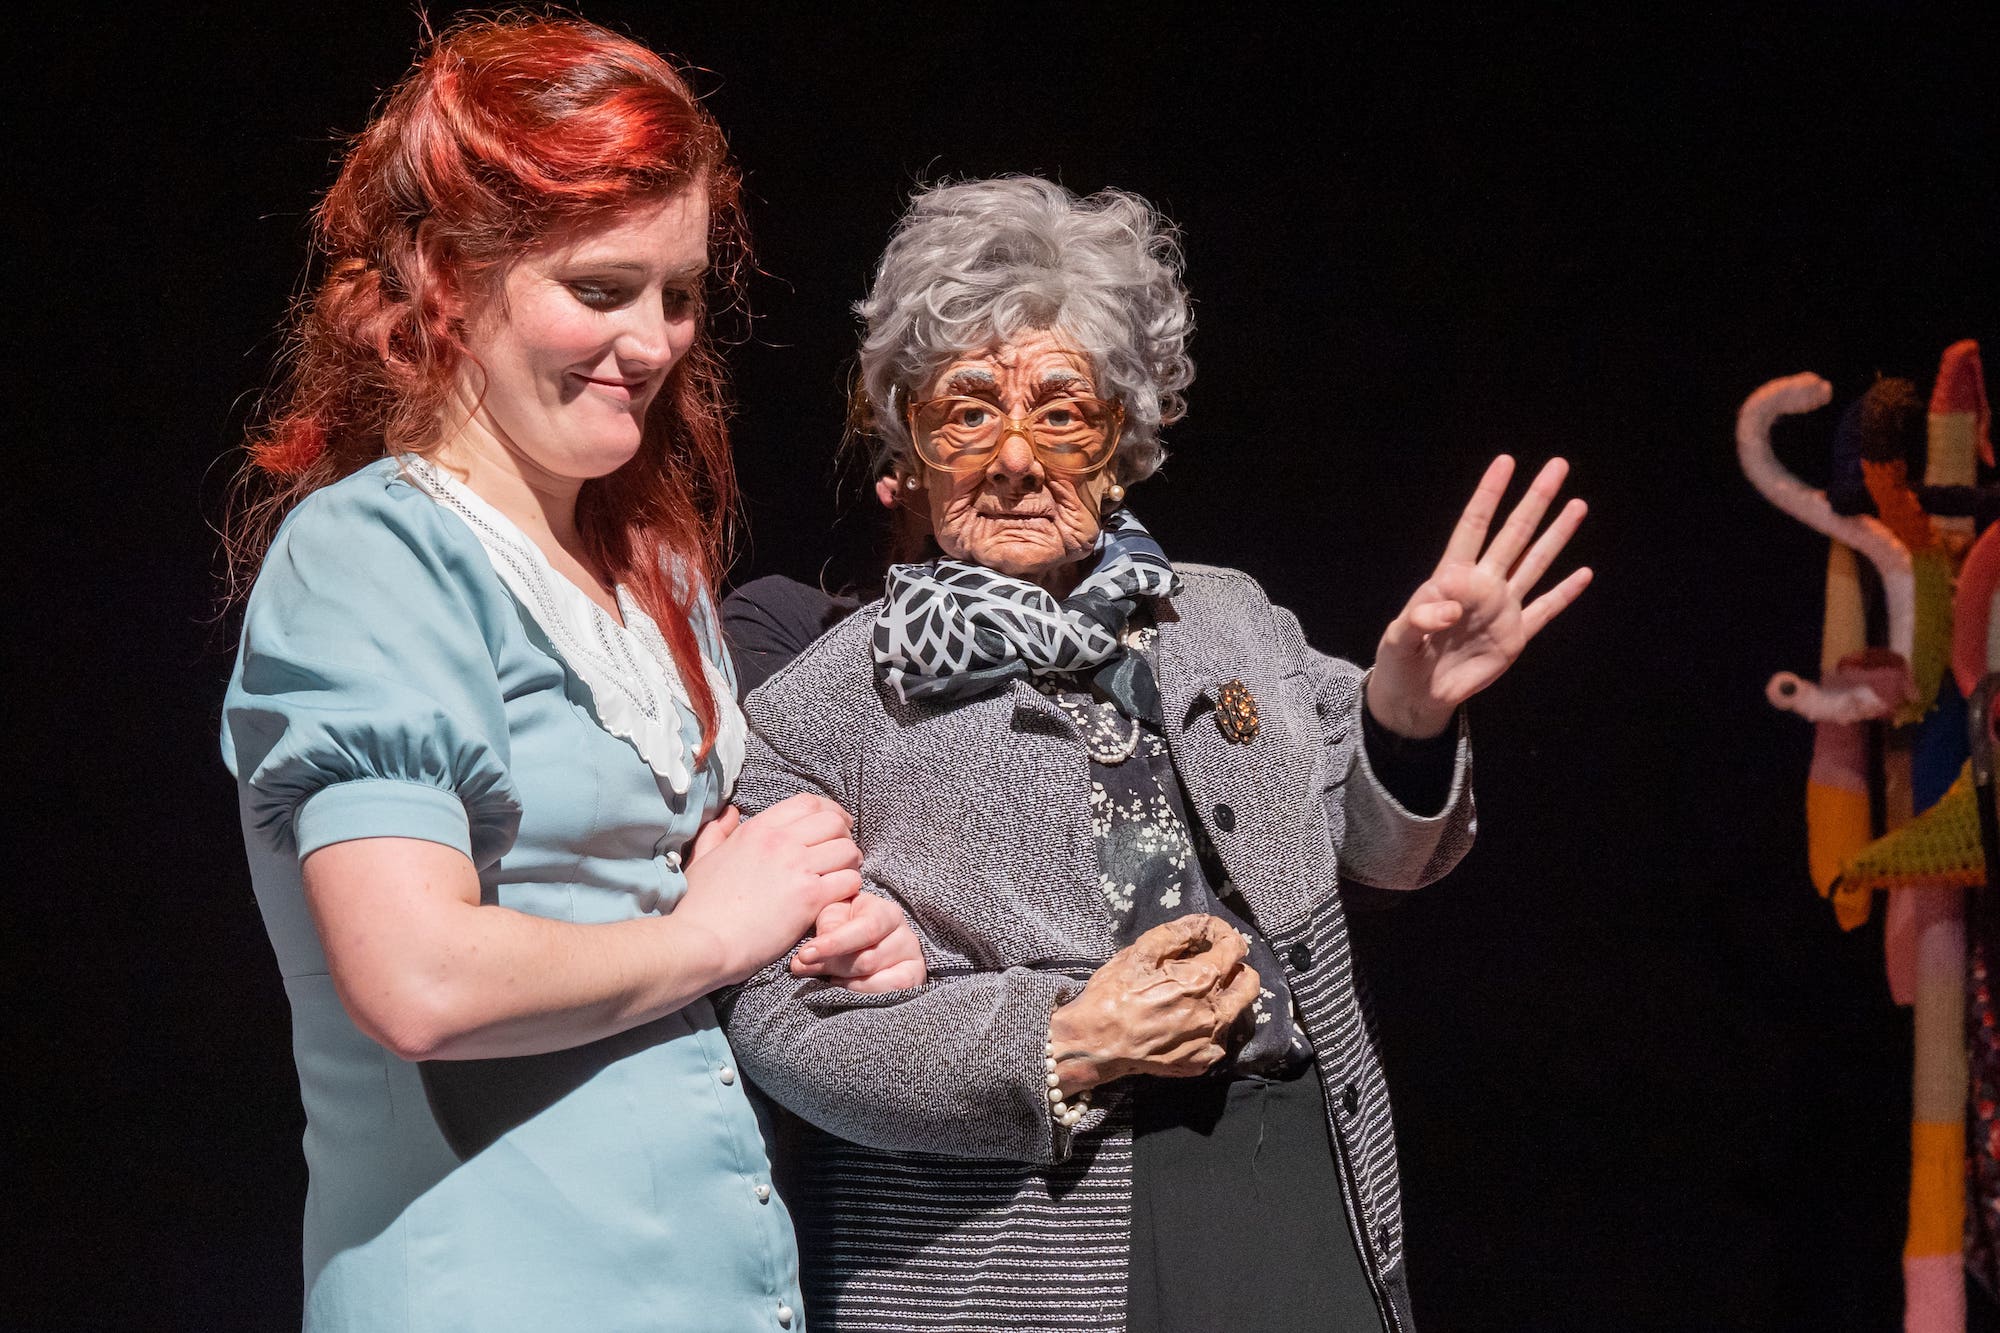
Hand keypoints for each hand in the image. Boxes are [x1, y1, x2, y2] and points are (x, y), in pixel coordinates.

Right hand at [673, 793, 862, 986]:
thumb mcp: (703, 858)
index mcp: (758, 828)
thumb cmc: (699, 906)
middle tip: (841, 857)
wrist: (701, 941)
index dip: (829, 812)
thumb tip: (730, 813)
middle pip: (834, 823)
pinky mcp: (809, 898)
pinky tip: (838, 899)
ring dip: (850, 864)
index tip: (836, 826)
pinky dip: (850, 889)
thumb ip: (717, 832)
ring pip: (848, 851)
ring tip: (842, 878)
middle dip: (844, 837)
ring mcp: (797, 868)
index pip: (808, 803)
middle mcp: (781, 841)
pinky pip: (849, 881)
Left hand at [791, 892, 927, 992]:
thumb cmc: (844, 927)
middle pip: (866, 960)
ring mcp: (913, 959)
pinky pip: (892, 992)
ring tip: (828, 976)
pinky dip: (864, 993)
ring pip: (873, 978)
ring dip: (843, 981)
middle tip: (805, 968)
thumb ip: (825, 927)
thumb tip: (809, 956)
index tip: (804, 955)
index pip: (865, 928)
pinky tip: (847, 986)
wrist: (865, 945)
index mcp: (885, 912)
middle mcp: (905, 934)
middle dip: (832, 966)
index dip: (834, 943)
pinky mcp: (914, 980)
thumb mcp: (831, 919)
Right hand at [1045, 916, 1262, 1096]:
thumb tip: (1204, 924)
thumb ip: (1177, 932)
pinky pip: (1217, 1040)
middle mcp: (1213, 1012)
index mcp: (1200, 979)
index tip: (1212, 936)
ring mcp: (1209, 1041)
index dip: (1225, 935)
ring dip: (1223, 999)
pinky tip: (1182, 1025)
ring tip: (1196, 998)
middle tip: (1215, 967)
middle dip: (1238, 969)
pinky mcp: (1201, 1062)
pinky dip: (1207, 1028)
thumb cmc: (1113, 994)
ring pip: (1236, 1013)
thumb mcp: (1139, 952)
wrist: (1096, 1045)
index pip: (1235, 948)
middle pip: (1250, 984)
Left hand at [1367, 455, 1591, 737]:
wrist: (1417, 697)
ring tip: (1577, 504)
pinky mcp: (1515, 638)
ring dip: (1557, 535)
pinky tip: (1585, 573)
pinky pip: (1545, 610)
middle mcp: (1482, 586)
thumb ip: (1419, 618)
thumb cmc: (1400, 661)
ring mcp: (1501, 610)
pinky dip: (1565, 593)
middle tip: (1558, 466)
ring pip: (1535, 563)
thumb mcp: (1398, 640)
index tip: (1505, 462)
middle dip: (1535, 500)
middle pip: (1514, 535)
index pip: (1473, 527)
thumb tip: (1450, 605)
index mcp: (1451, 579)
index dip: (1489, 495)